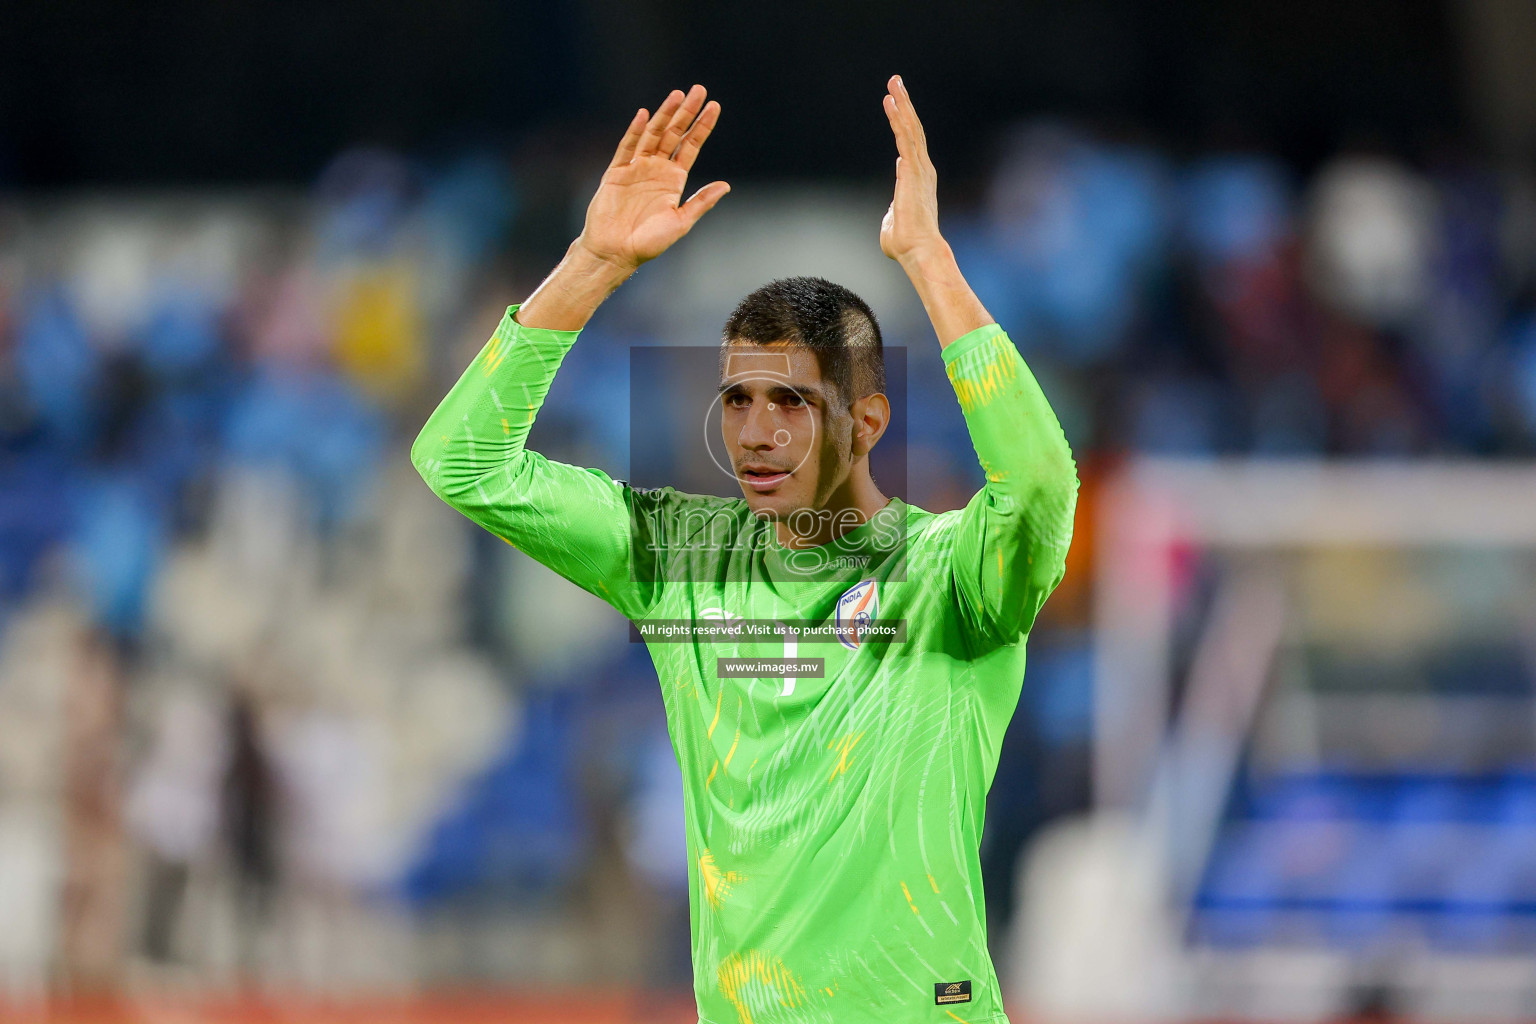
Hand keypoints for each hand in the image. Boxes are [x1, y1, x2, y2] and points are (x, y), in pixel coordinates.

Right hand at [576, 85, 730, 270]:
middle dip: (686, 112)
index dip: (702, 126)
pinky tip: (645, 116)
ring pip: (652, 135)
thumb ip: (701, 202)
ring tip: (677, 95)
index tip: (714, 107)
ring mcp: (636, 168)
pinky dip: (636, 131)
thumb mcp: (681, 221)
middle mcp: (656, 169)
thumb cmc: (648, 243)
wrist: (615, 252)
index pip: (691, 146)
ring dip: (665, 115)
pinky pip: (627, 148)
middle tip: (699, 90)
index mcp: (674, 180)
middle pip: (674, 134)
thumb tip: (726, 186)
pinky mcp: (616, 172)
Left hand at [879, 75, 943, 264]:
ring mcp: (918, 169)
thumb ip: (892, 213)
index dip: (903, 124)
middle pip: (912, 130)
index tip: (895, 108)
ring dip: (902, 104)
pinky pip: (905, 137)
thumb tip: (893, 210)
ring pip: (910, 128)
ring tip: (894, 83)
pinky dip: (898, 118)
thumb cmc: (905, 243)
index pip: (910, 145)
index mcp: (917, 179)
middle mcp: (921, 170)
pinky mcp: (912, 170)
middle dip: (904, 105)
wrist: (917, 251)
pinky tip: (891, 102)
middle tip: (896, 82)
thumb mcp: (893, 223)